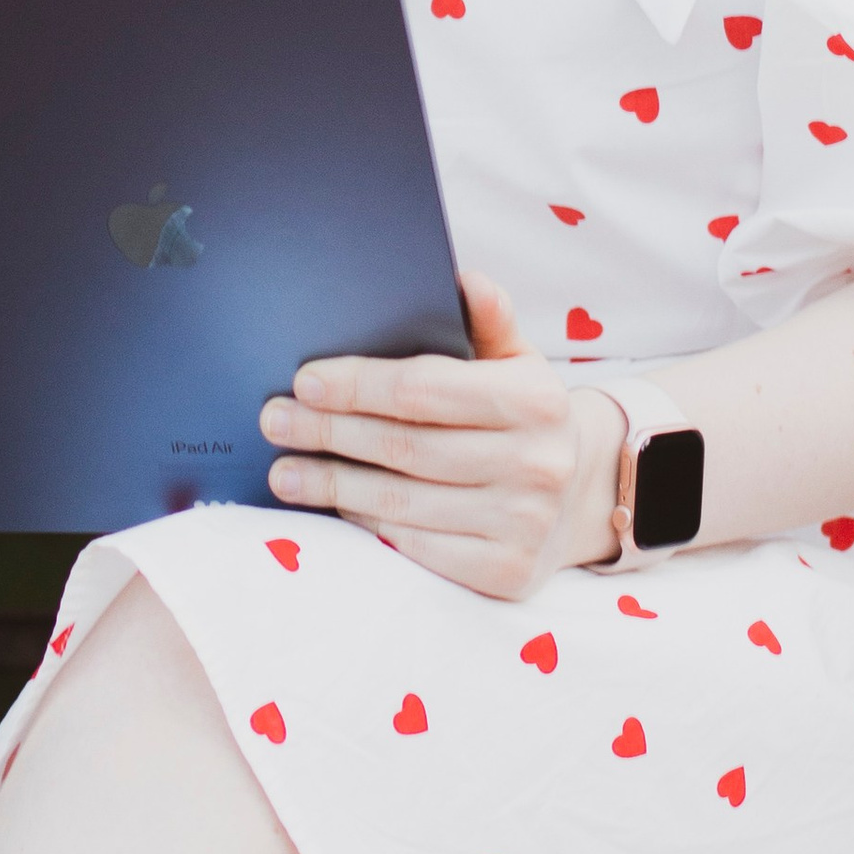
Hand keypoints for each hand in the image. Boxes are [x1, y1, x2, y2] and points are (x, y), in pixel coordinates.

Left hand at [258, 272, 623, 600]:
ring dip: (331, 484)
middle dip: (328, 432)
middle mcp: (536, 464)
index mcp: (535, 399)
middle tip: (274, 420)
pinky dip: (364, 522)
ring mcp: (522, 525)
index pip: (423, 389)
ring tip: (284, 469)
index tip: (304, 381)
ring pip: (399, 502)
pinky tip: (334, 504)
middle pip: (403, 447)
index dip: (356, 384)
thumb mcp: (518, 359)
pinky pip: (413, 546)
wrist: (579, 497)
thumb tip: (463, 280)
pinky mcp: (503, 573)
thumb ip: (490, 318)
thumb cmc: (525, 416)